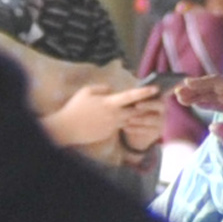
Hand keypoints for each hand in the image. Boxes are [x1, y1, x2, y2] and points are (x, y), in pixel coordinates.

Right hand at [40, 78, 162, 160]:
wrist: (67, 128)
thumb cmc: (75, 107)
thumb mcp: (86, 91)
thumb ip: (102, 88)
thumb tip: (112, 90)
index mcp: (109, 103)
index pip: (131, 96)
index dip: (144, 92)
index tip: (156, 88)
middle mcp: (114, 115)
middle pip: (136, 111)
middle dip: (143, 106)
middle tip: (149, 100)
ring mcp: (113, 125)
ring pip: (129, 119)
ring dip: (133, 115)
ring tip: (133, 108)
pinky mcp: (110, 133)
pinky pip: (120, 126)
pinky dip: (121, 121)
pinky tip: (115, 118)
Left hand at [174, 76, 222, 155]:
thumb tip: (213, 126)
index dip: (207, 102)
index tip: (190, 103)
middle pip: (219, 92)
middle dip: (198, 94)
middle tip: (180, 96)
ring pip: (217, 85)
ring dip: (197, 87)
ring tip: (179, 92)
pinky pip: (218, 82)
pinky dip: (202, 82)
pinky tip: (188, 84)